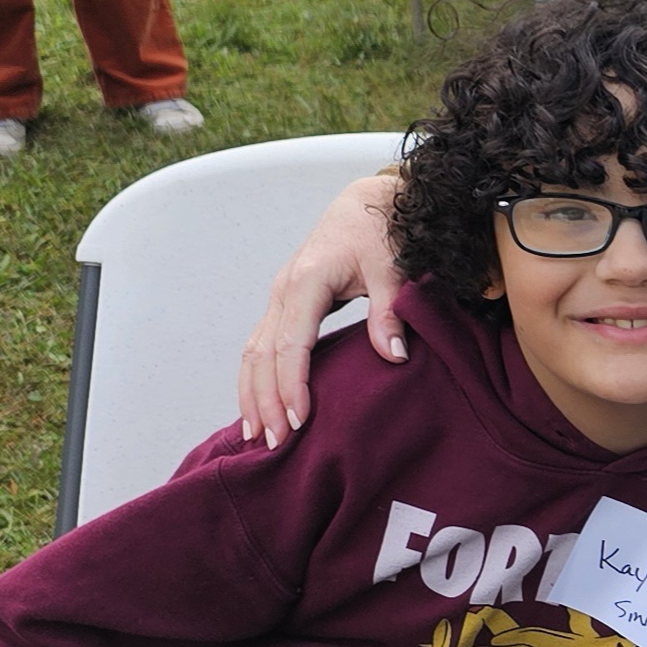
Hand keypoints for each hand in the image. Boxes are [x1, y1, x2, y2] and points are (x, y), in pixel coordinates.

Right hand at [237, 172, 404, 446]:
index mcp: (308, 281)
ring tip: (255, 436)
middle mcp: (285, 290)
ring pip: (254, 352)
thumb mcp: (394, 267)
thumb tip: (394, 355)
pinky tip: (259, 408)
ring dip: (252, 394)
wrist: (369, 202)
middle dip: (265, 400)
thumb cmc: (383, 230)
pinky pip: (261, 346)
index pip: (292, 343)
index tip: (298, 421)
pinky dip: (256, 379)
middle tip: (274, 444)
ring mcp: (280, 296)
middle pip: (263, 354)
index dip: (292, 384)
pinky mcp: (285, 303)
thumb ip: (391, 310)